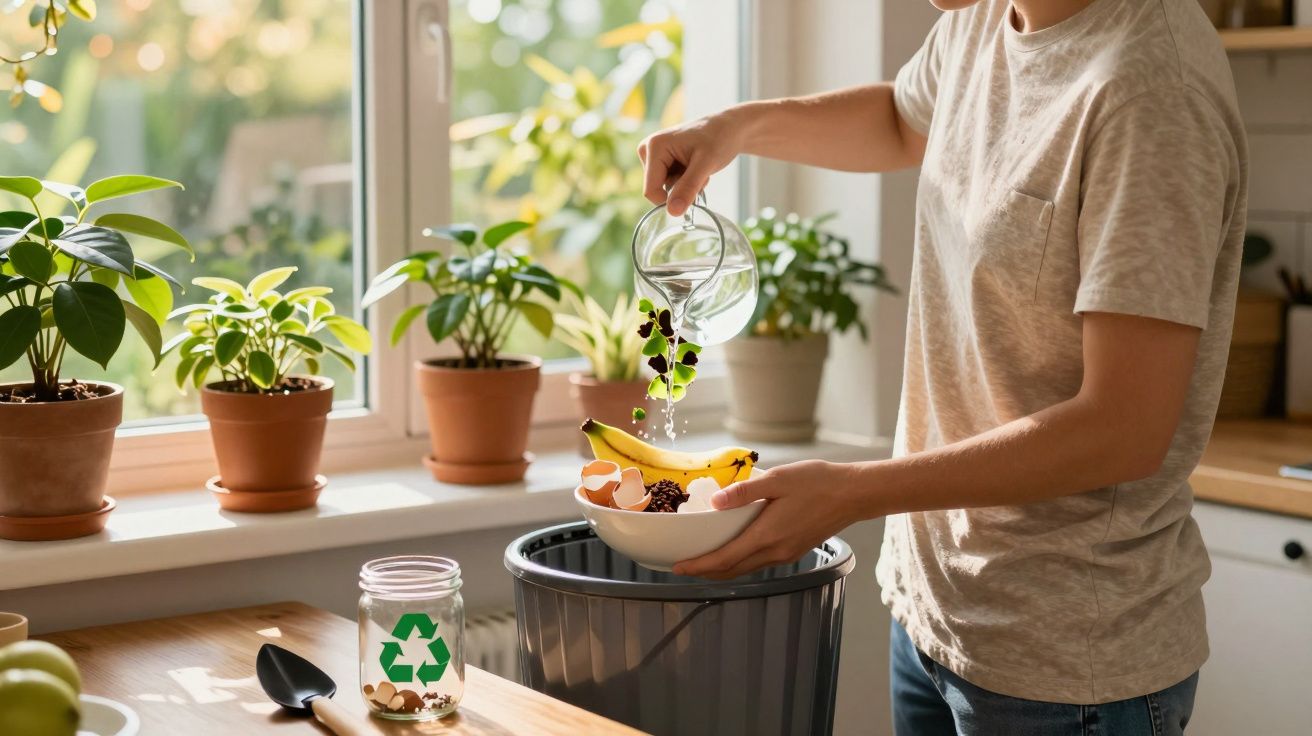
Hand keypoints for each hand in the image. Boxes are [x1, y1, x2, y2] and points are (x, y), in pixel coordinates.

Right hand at [637, 109, 747, 215]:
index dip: (671, 200)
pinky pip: (669, 184)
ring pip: (664, 189)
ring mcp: (654, 155)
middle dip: (680, 189)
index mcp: (654, 146)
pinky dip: (685, 182)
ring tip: (699, 168)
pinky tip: (695, 168)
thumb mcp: (706, 164)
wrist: (729, 128)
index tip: (694, 190)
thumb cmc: (719, 138)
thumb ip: (688, 188)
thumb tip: (672, 212)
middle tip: (699, 172)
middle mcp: (648, 149)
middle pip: (657, 190)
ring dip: (685, 186)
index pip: (651, 190)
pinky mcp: (661, 160)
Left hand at [673, 460, 861, 579]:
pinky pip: (759, 562)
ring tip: (702, 561)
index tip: (677, 567)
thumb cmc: (818, 483)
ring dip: (722, 568)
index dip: (698, 566)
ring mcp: (786, 554)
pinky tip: (734, 551)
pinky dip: (740, 562)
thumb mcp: (778, 479)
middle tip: (682, 566)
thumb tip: (715, 502)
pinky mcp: (794, 550)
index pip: (724, 559)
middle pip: (732, 570)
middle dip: (705, 571)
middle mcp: (775, 552)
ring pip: (746, 568)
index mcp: (767, 536)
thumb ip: (744, 492)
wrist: (854, 494)